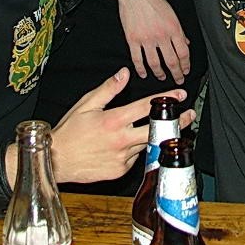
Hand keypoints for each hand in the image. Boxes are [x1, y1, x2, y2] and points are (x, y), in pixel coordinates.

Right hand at [48, 68, 194, 183]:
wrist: (55, 160)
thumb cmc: (70, 131)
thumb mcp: (86, 104)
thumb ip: (109, 88)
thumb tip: (124, 73)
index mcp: (114, 120)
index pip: (147, 107)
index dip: (167, 99)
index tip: (181, 95)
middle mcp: (121, 140)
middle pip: (157, 129)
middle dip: (177, 122)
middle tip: (188, 115)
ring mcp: (122, 157)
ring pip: (146, 143)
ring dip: (152, 136)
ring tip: (151, 129)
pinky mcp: (120, 171)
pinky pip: (135, 158)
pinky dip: (135, 150)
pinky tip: (123, 145)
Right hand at [96, 0, 190, 83]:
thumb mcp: (171, 12)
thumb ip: (179, 29)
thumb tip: (185, 42)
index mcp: (173, 28)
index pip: (183, 52)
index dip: (186, 64)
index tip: (187, 70)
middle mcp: (161, 35)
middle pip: (172, 61)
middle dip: (177, 73)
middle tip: (178, 79)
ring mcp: (146, 39)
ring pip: (155, 63)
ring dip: (160, 73)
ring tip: (162, 77)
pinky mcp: (132, 40)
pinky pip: (138, 59)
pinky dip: (141, 69)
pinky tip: (144, 73)